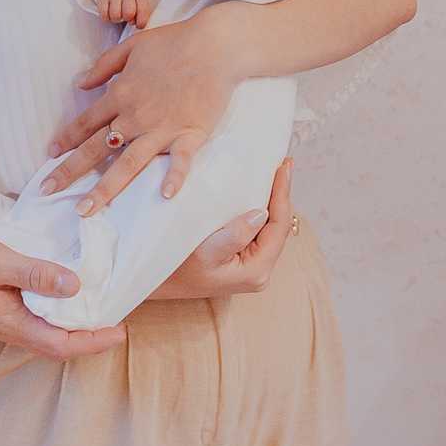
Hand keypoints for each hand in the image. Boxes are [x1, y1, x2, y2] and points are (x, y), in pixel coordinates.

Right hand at [0, 226, 126, 359]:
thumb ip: (35, 274)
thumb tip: (75, 286)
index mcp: (10, 323)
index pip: (61, 345)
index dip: (94, 341)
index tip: (120, 329)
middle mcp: (7, 328)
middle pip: (56, 345)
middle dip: (89, 338)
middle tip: (116, 318)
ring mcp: (0, 320)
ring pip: (45, 333)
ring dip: (72, 326)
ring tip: (96, 306)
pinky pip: (32, 319)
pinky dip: (54, 312)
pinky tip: (61, 293)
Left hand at [41, 0, 244, 212]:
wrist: (215, 45)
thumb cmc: (173, 42)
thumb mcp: (131, 46)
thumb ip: (104, 66)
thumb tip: (80, 82)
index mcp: (120, 94)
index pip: (86, 122)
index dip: (67, 139)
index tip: (50, 155)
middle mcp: (135, 116)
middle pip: (97, 148)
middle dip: (69, 171)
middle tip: (47, 190)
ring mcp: (161, 128)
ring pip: (127, 164)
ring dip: (104, 189)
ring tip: (85, 210)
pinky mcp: (190, 133)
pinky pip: (180, 161)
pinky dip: (174, 178)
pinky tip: (165, 196)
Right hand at [95, 0, 150, 27]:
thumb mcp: (137, 4)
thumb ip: (139, 14)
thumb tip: (133, 23)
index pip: (143, 10)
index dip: (141, 22)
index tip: (138, 26)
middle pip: (129, 13)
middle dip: (126, 18)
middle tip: (124, 15)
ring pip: (115, 15)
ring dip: (116, 19)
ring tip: (117, 14)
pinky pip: (104, 14)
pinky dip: (106, 18)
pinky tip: (108, 13)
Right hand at [148, 159, 293, 297]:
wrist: (160, 282)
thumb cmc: (178, 268)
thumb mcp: (205, 250)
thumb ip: (235, 234)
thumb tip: (262, 213)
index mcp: (256, 270)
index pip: (278, 227)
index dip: (282, 195)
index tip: (283, 167)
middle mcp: (260, 271)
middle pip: (278, 226)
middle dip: (282, 194)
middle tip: (285, 163)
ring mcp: (253, 267)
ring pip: (270, 228)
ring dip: (273, 200)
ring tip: (278, 173)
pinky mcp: (244, 261)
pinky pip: (260, 231)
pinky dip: (262, 209)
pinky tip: (261, 192)